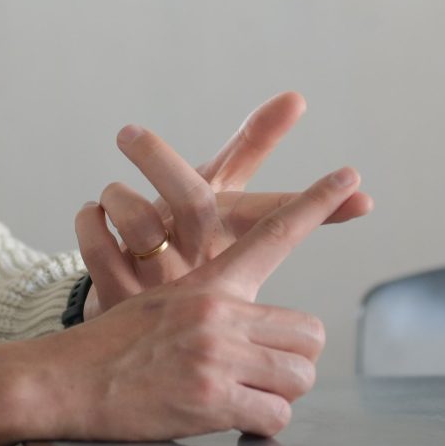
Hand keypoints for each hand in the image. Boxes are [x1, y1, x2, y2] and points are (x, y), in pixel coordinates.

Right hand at [0, 165, 359, 445]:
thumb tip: (256, 324)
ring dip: (278, 394)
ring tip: (241, 395)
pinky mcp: (211, 397)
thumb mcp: (159, 298)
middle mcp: (220, 310)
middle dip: (294, 359)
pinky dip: (259, 425)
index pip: (272, 233)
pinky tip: (228, 419)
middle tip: (261, 371)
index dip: (317, 203)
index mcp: (211, 279)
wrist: (63, 379)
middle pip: (310, 332)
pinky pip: (275, 417)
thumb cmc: (113, 345)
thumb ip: (214, 300)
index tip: (352, 176)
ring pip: (300, 377)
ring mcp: (217, 353)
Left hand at [77, 91, 374, 319]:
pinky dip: (89, 222)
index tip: (355, 180)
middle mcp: (204, 270)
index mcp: (233, 254)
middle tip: (128, 132)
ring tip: (110, 194)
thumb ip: (251, 147)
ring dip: (116, 195)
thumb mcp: (221, 208)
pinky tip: (93, 214)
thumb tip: (294, 95)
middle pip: (193, 201)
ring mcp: (162, 290)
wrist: (140, 350)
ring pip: (136, 221)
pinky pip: (96, 247)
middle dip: (160, 157)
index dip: (317, 204)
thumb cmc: (190, 252)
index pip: (279, 221)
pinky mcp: (118, 303)